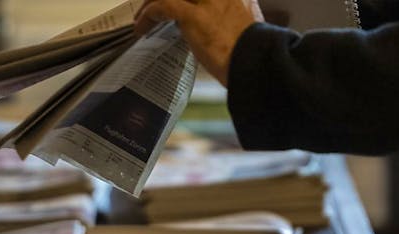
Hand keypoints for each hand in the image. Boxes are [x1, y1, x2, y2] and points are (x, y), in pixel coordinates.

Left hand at [134, 0, 262, 86]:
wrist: (257, 62)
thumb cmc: (252, 51)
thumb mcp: (246, 24)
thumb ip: (228, 15)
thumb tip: (214, 23)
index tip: (174, 4)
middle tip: (154, 6)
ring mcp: (208, 1)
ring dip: (151, 2)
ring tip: (142, 17)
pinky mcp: (194, 16)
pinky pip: (162, 7)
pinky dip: (148, 16)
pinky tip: (141, 28)